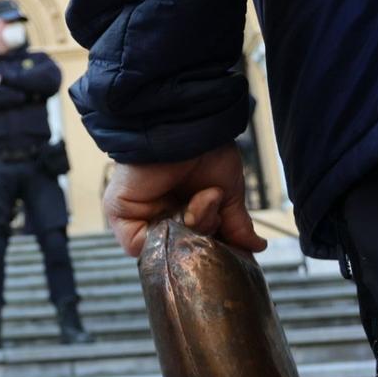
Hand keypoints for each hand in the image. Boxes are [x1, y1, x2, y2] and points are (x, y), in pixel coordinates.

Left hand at [104, 142, 267, 256]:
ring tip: (202, 196)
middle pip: (181, 250)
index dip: (213, 244)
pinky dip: (167, 232)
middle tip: (212, 198)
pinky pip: (137, 245)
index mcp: (180, 213)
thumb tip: (257, 248)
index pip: (193, 247)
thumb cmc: (207, 148)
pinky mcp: (120, 213)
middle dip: (206, 229)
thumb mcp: (228, 193)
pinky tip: (184, 208)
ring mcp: (138, 216)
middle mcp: (158, 216)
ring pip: (164, 248)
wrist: (192, 126)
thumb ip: (235, 225)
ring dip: (193, 225)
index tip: (229, 233)